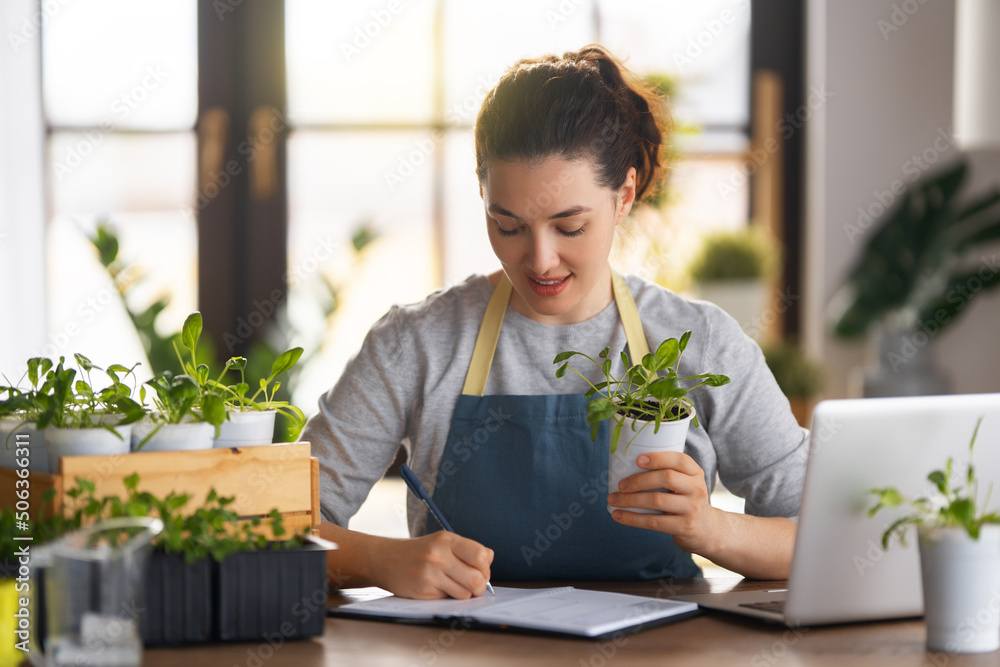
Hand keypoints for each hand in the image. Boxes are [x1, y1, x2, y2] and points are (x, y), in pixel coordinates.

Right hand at [368, 531, 493, 599]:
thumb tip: (488, 565)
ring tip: (452, 586)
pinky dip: (447, 597)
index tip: (479, 570)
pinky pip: (448, 600)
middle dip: (479, 586)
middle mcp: (439, 555)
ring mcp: (430, 573)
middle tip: (472, 585)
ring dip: (464, 594)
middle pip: (477, 579)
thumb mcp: (441, 542)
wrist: (384, 559)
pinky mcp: (423, 590)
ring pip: (465, 593)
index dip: (485, 567)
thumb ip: (466, 551)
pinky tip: (437, 588)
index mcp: (447, 539)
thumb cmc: (419, 552)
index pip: (481, 555)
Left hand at [607, 451, 721, 554]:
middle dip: (639, 480)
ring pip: (657, 500)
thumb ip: (667, 473)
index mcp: (695, 472)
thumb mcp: (686, 483)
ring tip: (613, 499)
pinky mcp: (684, 527)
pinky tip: (618, 516)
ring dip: (630, 500)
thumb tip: (626, 467)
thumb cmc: (686, 501)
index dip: (657, 458)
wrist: (708, 531)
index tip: (637, 460)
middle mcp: (696, 488)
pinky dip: (632, 519)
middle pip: (666, 478)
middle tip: (620, 485)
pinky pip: (654, 522)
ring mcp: (692, 508)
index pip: (679, 459)